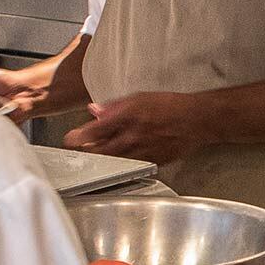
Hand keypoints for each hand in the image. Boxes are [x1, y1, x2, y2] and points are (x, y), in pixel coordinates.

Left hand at [63, 93, 202, 163]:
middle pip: (100, 151)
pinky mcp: (152, 162)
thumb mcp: (139, 98)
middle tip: (77, 151)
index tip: (69, 139)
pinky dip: (120, 164)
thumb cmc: (169, 106)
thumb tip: (94, 110)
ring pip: (113, 161)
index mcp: (127, 117)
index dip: (78, 137)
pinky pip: (130, 166)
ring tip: (95, 156)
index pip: (94, 130)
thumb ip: (113, 106)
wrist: (195, 120)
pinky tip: (118, 160)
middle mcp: (132, 136)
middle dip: (86, 152)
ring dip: (101, 159)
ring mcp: (142, 152)